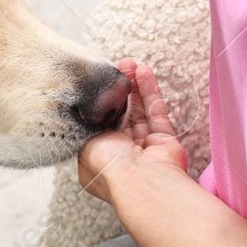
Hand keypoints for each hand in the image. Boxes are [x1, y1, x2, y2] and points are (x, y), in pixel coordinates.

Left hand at [78, 59, 188, 205]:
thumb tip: (83, 112)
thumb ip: (85, 126)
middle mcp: (120, 154)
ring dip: (135, 87)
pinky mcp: (163, 140)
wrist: (141, 181)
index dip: (98, 103)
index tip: (99, 82)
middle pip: (119, 115)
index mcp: (98, 158)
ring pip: (138, 111)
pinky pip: (156, 111)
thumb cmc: (109, 169)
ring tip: (131, 64)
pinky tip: (145, 72)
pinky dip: (151, 91)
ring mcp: (143, 147)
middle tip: (118, 67)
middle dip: (119, 91)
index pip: (97, 125)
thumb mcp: (84, 143)